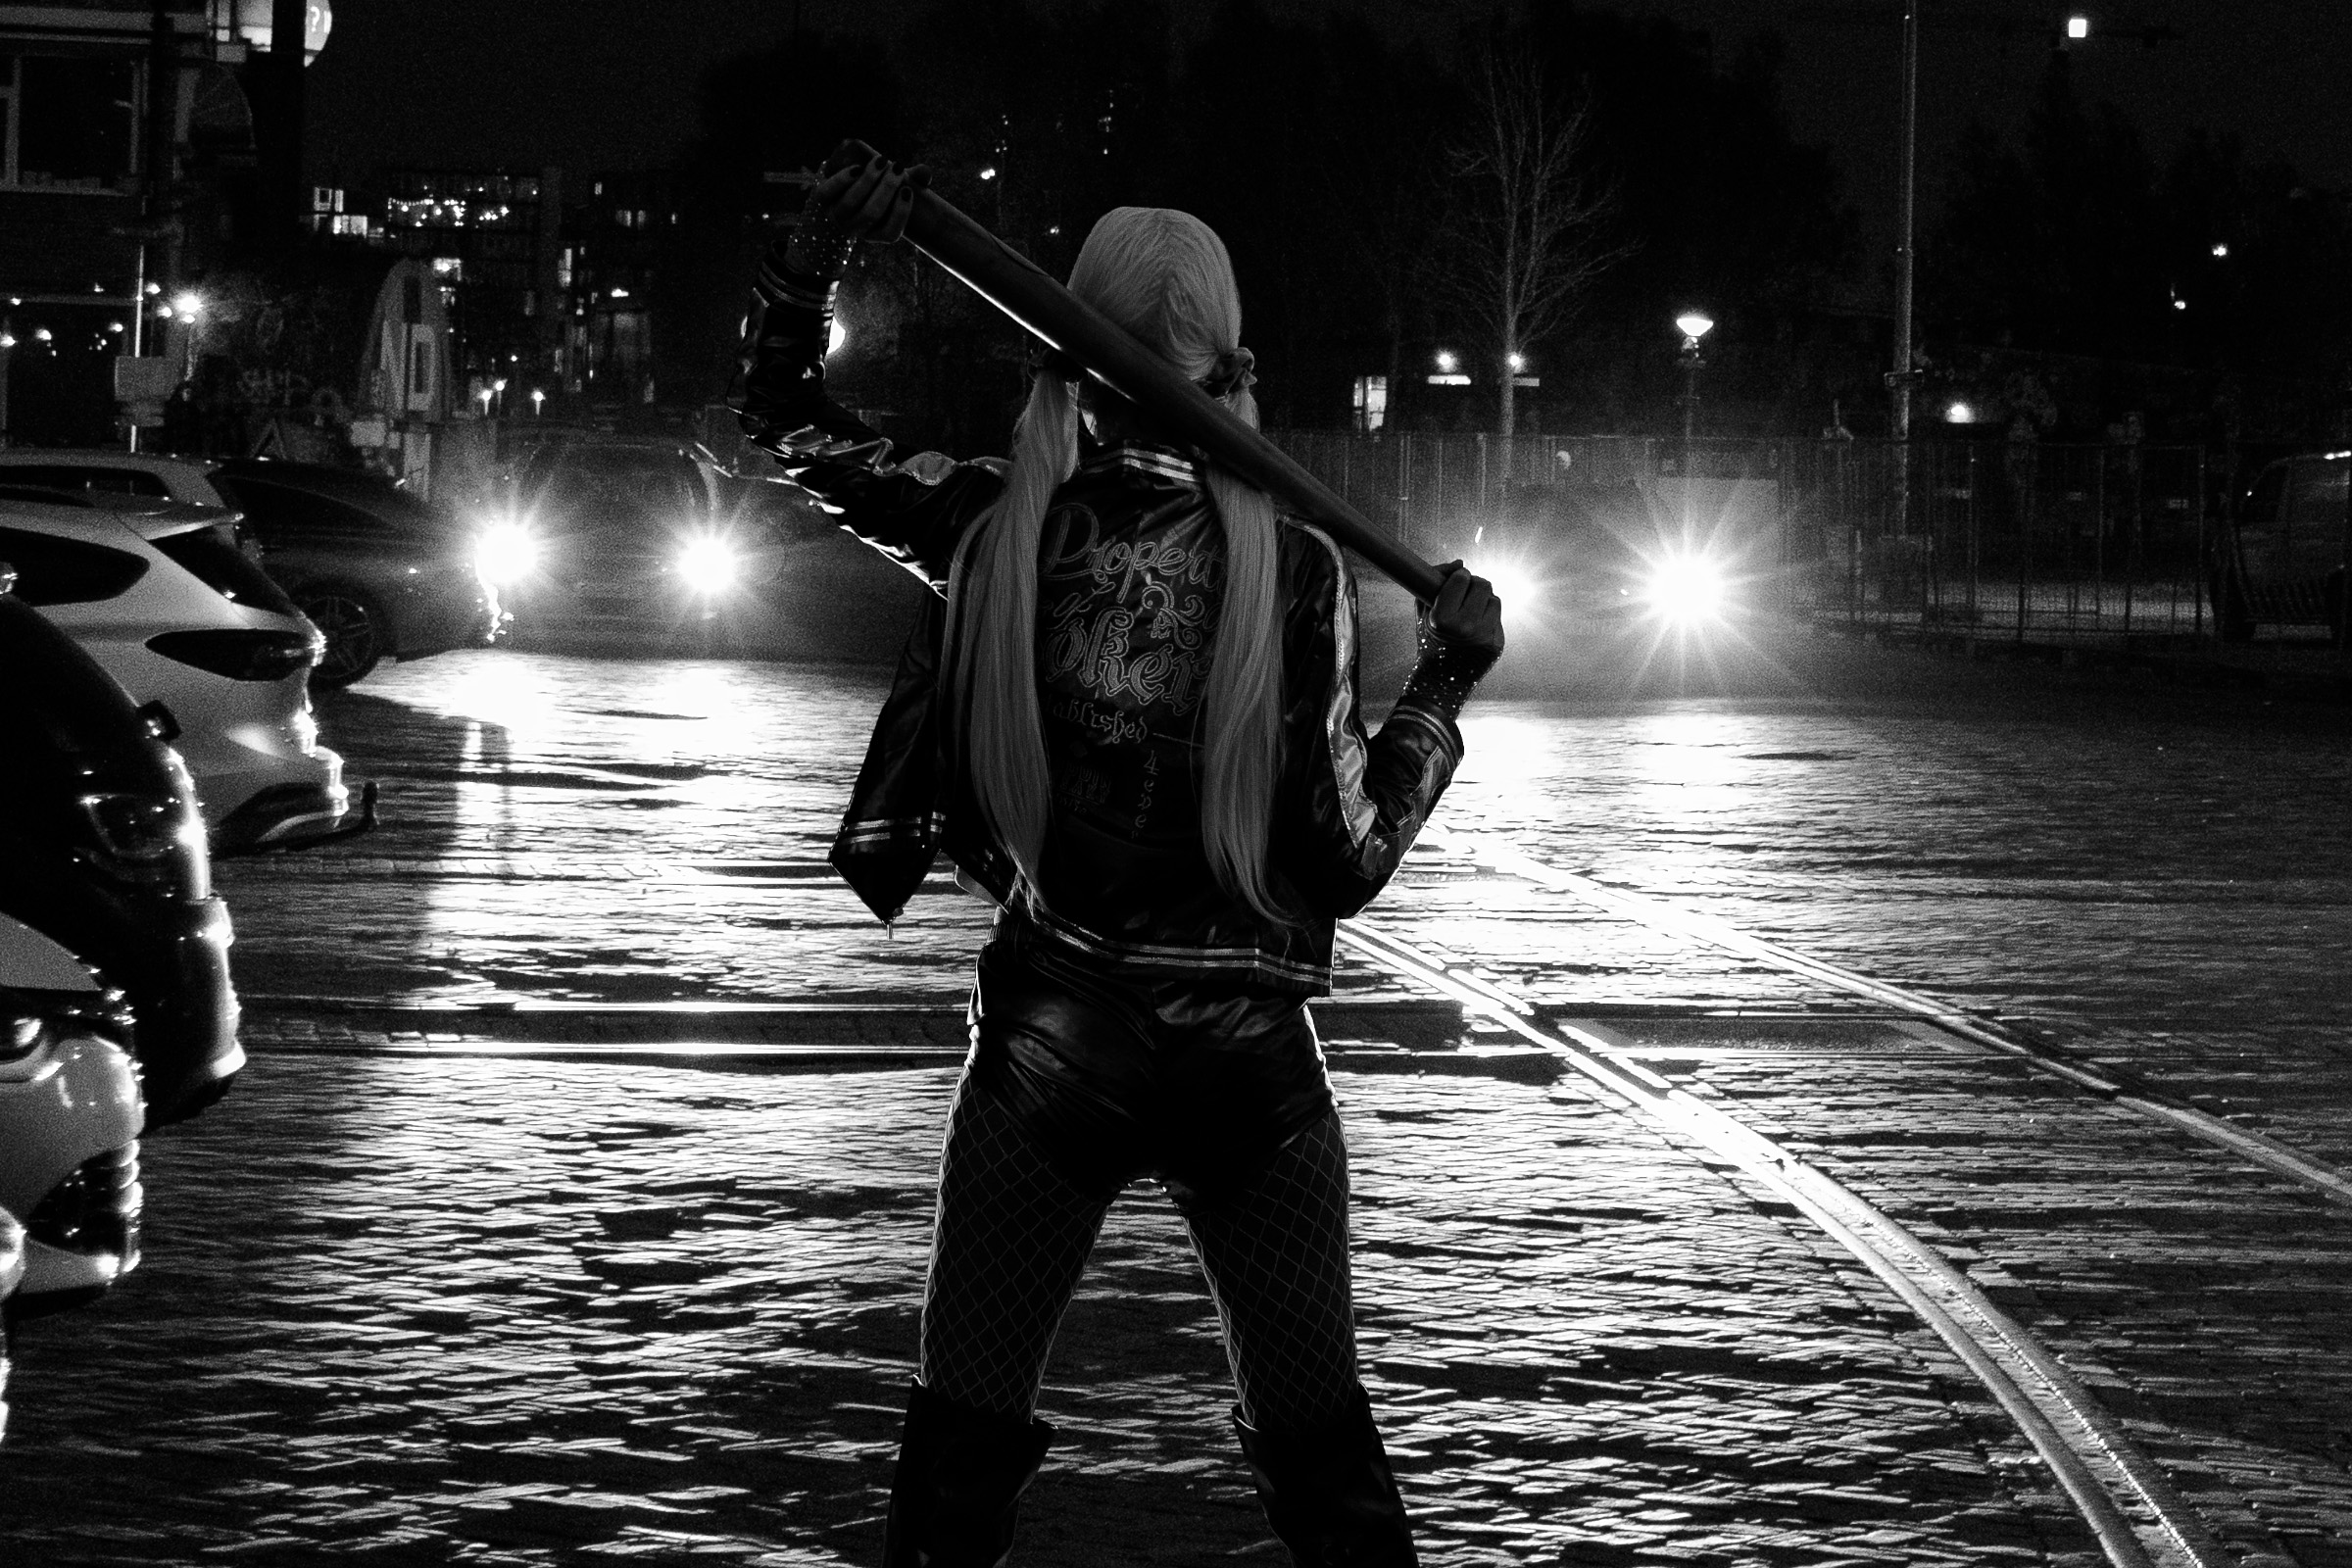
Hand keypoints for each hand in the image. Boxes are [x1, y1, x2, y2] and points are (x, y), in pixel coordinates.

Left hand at [808, 150, 928, 245]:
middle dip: (886, 188)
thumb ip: (914, 179)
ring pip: (851, 203)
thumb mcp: (896, 186)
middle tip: (897, 167)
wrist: (843, 185)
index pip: (890, 233)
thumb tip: (926, 172)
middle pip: (871, 214)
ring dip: (869, 180)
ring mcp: (836, 216)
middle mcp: (854, 229)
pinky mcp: (822, 200)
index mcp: (875, 233)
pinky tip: (857, 167)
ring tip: (882, 161)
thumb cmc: (877, 188)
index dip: (900, 213)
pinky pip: (828, 193)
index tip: (907, 190)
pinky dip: (843, 179)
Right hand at [1427, 560, 1504, 660]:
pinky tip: (1476, 627)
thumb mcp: (1423, 612)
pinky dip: (1488, 618)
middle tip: (1465, 592)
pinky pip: (1497, 618)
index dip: (1458, 576)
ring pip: (1495, 599)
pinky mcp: (1497, 644)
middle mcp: (1466, 627)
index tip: (1455, 580)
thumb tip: (1460, 562)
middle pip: (1483, 584)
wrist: (1440, 683)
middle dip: (1474, 584)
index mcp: (1443, 619)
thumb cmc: (1429, 642)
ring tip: (1470, 611)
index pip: (1462, 578)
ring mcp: (1485, 637)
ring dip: (1483, 601)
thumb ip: (1435, 582)